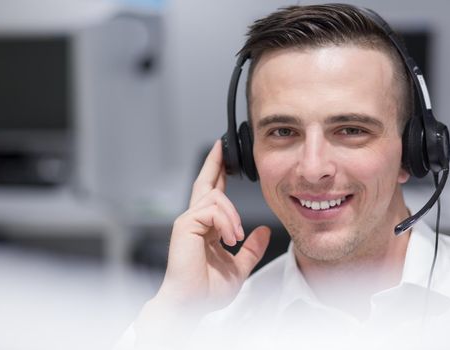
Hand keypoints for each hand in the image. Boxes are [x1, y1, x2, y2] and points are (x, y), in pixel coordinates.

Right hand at [135, 140, 270, 342]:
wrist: (190, 303)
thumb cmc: (207, 288)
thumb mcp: (238, 267)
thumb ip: (251, 248)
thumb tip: (264, 231)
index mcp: (206, 227)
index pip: (212, 194)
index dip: (218, 175)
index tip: (225, 160)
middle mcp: (194, 219)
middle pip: (205, 183)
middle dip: (214, 163)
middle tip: (221, 145)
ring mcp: (188, 220)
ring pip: (216, 197)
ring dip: (233, 216)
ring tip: (236, 237)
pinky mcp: (185, 225)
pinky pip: (212, 210)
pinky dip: (226, 222)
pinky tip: (230, 238)